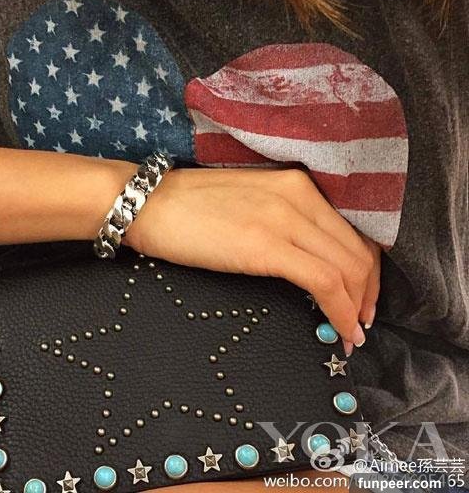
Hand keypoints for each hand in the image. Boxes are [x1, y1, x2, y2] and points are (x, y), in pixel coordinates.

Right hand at [124, 166, 380, 352]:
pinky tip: (340, 330)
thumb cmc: (189, 207)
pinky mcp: (266, 246)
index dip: (366, 269)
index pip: (352, 229)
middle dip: (368, 293)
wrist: (149, 203)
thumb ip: (283, 222)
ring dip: (358, 307)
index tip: (362, 297)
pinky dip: (341, 311)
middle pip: (358, 250)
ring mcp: (284, 219)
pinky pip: (324, 281)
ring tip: (353, 333)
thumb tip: (306, 260)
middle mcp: (299, 195)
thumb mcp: (250, 204)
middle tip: (362, 322)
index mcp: (296, 184)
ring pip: (348, 267)